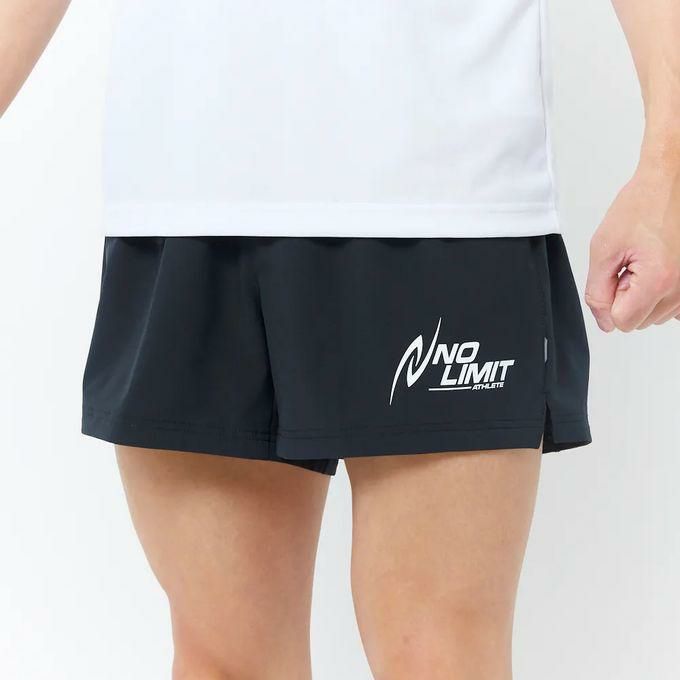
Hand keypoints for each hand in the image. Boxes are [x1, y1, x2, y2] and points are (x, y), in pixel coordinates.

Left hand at [585, 162, 679, 331]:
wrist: (671, 182)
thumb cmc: (642, 205)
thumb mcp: (604, 248)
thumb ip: (597, 290)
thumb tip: (604, 321)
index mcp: (658, 281)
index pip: (623, 322)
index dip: (610, 301)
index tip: (616, 276)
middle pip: (640, 321)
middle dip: (627, 297)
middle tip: (631, 264)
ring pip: (656, 315)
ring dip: (644, 294)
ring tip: (646, 260)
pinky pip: (674, 306)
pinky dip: (662, 293)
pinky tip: (659, 267)